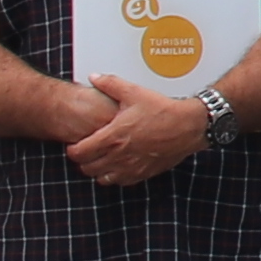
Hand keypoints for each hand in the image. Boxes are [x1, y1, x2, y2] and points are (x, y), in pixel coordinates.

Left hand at [60, 84, 213, 189]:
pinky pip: (120, 182)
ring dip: (98, 170)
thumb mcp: (135, 92)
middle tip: (86, 150)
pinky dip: (114, 176)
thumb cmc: (163, 110)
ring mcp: (131, 167)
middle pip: (87, 168)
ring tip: (101, 158)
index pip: (79, 152)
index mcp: (113, 136)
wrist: (188, 126)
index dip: (72, 150)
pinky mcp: (143, 173)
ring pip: (102, 178)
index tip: (75, 144)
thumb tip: (94, 77)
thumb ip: (110, 84)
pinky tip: (118, 164)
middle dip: (83, 160)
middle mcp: (119, 155)